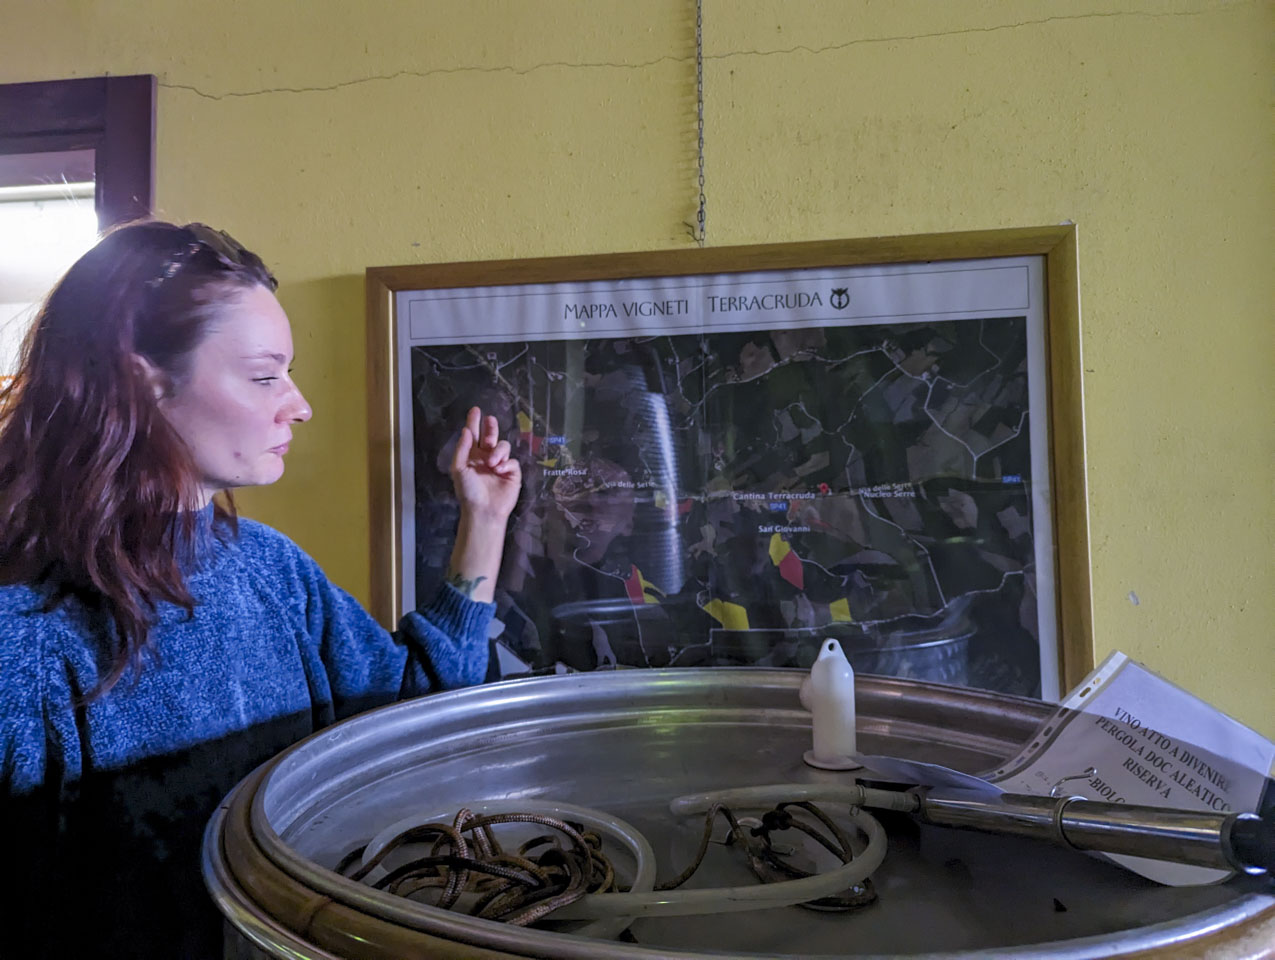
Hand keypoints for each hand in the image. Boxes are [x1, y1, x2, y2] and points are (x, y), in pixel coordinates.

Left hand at [449, 406, 521, 524]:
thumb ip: (462, 449)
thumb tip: (466, 430)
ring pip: (503, 446)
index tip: (476, 410)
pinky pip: (512, 461)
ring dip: (498, 450)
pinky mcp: (512, 473)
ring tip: (492, 462)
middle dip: (491, 428)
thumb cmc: (468, 491)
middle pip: (491, 436)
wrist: (483, 510)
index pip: (473, 435)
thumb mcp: (459, 469)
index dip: (474, 422)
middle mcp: (486, 457)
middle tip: (490, 421)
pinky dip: (506, 463)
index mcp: (472, 456)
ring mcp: (500, 464)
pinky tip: (499, 470)